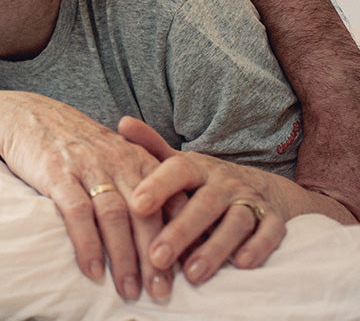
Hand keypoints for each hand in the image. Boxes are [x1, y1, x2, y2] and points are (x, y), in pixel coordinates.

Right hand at [0, 92, 169, 300]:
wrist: (23, 115)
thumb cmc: (71, 142)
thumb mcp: (111, 152)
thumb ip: (137, 180)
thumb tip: (160, 223)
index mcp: (136, 156)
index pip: (170, 200)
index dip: (180, 236)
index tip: (185, 268)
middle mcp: (117, 160)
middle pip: (145, 214)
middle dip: (156, 258)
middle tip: (161, 291)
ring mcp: (87, 166)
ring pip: (115, 217)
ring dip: (124, 258)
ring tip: (129, 289)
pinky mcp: (56, 173)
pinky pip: (78, 213)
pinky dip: (87, 244)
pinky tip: (92, 270)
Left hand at [119, 116, 286, 284]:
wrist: (258, 185)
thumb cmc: (201, 181)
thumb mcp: (176, 163)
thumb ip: (150, 147)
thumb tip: (123, 122)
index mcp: (197, 167)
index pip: (177, 171)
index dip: (157, 186)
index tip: (136, 206)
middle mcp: (225, 182)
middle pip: (204, 204)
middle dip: (180, 232)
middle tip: (156, 258)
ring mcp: (251, 200)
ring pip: (236, 222)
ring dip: (215, 249)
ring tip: (192, 274)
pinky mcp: (274, 219)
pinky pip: (271, 233)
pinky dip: (258, 248)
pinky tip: (241, 265)